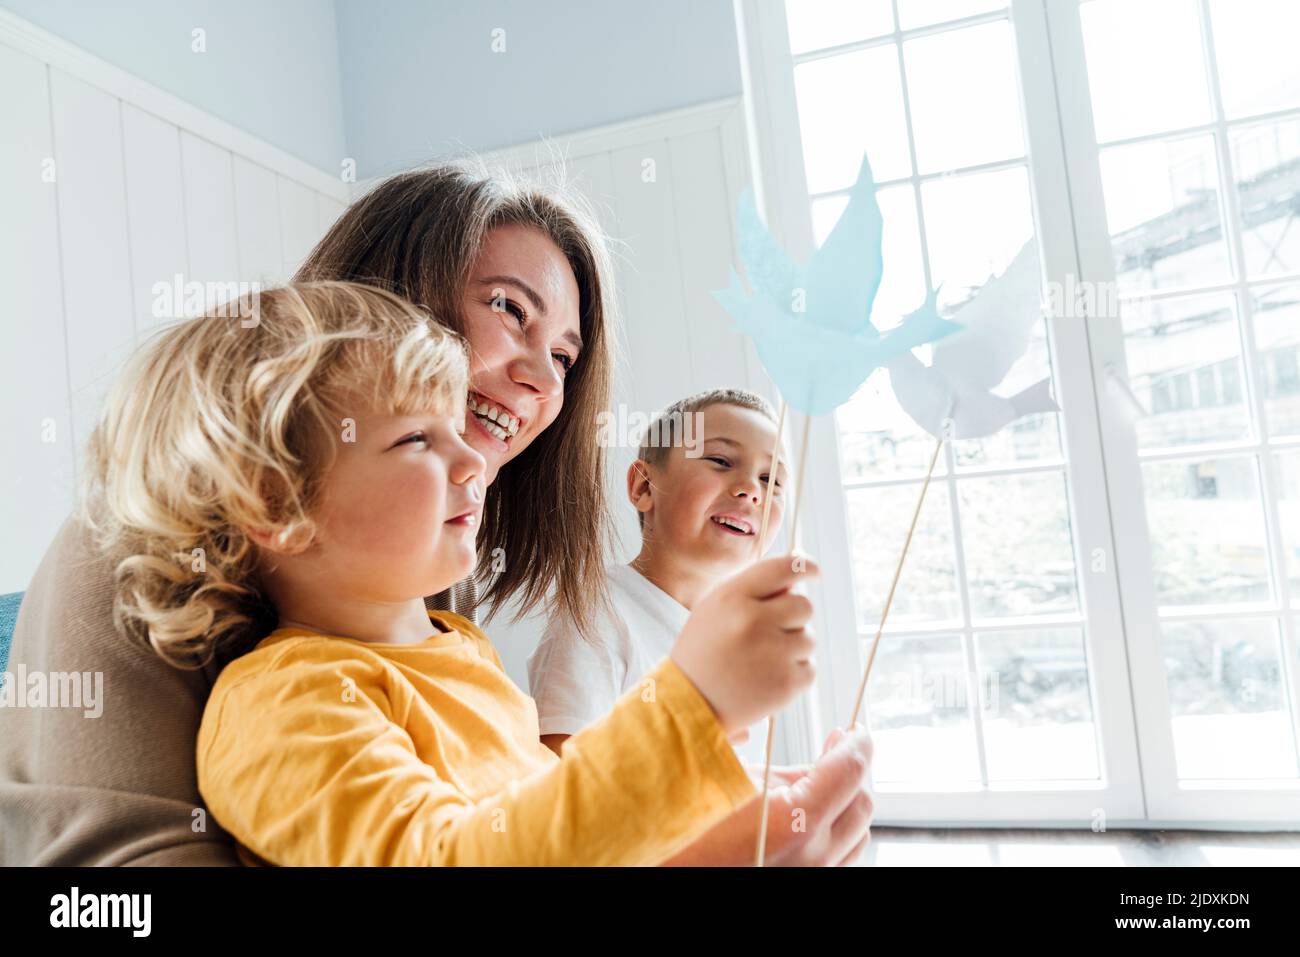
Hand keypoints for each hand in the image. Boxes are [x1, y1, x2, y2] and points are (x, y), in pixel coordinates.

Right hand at [659, 725, 874, 866]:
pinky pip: (841, 857)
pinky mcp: (805, 885)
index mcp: (796, 820)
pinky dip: (837, 829)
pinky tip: (814, 813)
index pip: (850, 770)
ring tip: (823, 780)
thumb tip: (824, 760)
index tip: (855, 730)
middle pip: (862, 801)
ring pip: (857, 833)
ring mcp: (812, 876)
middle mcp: (813, 856)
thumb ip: (789, 772)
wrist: (674, 869)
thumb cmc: (691, 826)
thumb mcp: (736, 781)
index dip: (857, 742)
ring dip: (847, 801)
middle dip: (852, 769)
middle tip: (833, 747)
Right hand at [670, 554, 818, 733]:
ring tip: (761, 661)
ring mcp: (772, 653)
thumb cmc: (703, 653)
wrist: (687, 704)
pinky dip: (794, 674)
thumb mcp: (714, 609)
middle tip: (770, 634)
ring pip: (809, 639)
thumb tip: (795, 583)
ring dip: (793, 648)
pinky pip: (810, 668)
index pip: (782, 569)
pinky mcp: (785, 684)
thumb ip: (752, 590)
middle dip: (793, 618)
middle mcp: (754, 620)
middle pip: (804, 606)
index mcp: (733, 597)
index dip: (805, 567)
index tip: (813, 571)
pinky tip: (766, 679)